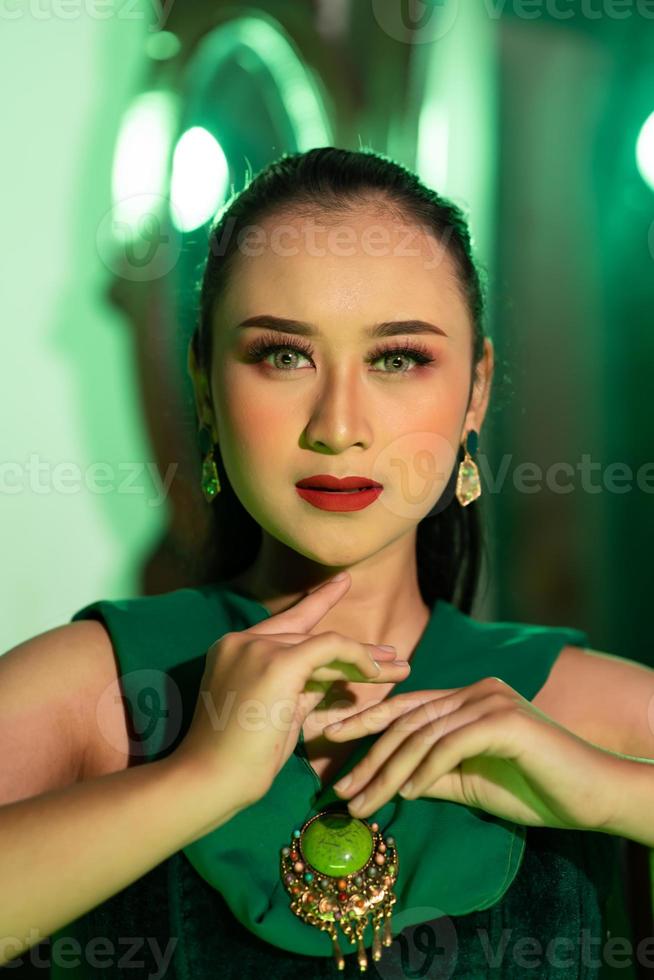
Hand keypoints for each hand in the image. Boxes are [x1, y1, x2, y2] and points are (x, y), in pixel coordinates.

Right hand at [173, 572, 410, 812]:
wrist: (210, 779)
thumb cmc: (239, 758)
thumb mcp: (275, 712)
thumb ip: (302, 688)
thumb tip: (338, 677)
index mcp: (234, 649)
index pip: (285, 621)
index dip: (317, 602)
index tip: (342, 583)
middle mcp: (242, 640)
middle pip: (309, 635)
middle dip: (355, 649)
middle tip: (391, 656)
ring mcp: (257, 648)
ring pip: (323, 642)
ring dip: (365, 658)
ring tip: (399, 667)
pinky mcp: (277, 662)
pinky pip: (329, 647)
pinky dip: (356, 657)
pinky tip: (375, 674)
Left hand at [325, 677, 617, 831]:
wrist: (592, 794)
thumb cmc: (534, 789)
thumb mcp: (469, 781)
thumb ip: (432, 774)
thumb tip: (387, 781)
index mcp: (465, 698)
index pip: (405, 707)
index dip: (365, 723)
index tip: (330, 745)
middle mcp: (474, 690)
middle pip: (407, 720)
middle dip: (366, 753)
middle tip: (337, 787)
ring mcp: (490, 700)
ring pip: (423, 734)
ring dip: (387, 771)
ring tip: (361, 802)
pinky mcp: (504, 720)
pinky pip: (451, 745)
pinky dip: (425, 771)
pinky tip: (405, 794)